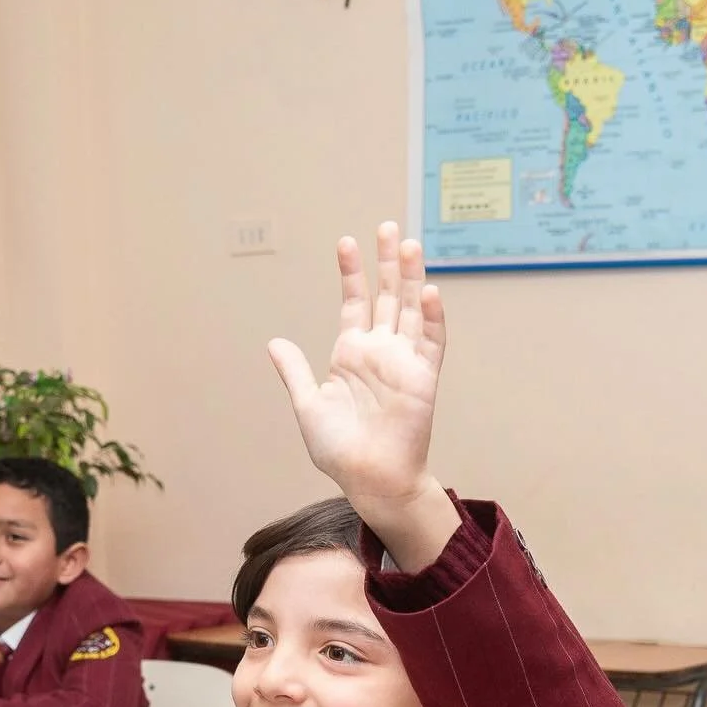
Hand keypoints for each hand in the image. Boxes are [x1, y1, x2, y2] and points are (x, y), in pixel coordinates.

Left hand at [268, 222, 457, 569]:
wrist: (367, 479)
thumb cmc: (339, 450)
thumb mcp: (308, 405)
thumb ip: (294, 372)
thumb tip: (274, 342)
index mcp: (351, 354)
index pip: (354, 303)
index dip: (351, 273)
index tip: (346, 242)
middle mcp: (380, 352)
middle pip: (387, 297)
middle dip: (386, 263)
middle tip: (388, 227)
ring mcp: (404, 362)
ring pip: (411, 310)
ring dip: (411, 278)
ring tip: (408, 245)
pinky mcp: (424, 378)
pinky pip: (431, 342)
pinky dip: (432, 318)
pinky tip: (428, 291)